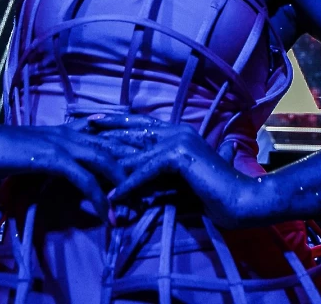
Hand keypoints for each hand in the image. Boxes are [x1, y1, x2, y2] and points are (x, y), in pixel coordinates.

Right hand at [0, 120, 137, 223]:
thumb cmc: (2, 149)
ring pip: (106, 162)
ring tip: (137, 206)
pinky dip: (99, 197)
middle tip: (154, 187)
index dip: (130, 151)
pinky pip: (85, 178)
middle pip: (116, 148)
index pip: (109, 138)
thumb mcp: (37, 154)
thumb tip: (71, 175)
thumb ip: (56, 160)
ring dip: (123, 185)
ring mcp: (64, 143)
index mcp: (70, 131)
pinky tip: (108, 213)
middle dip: (136, 168)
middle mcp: (72, 133)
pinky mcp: (53, 156)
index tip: (147, 166)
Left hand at [86, 114, 252, 228]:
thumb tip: (144, 183)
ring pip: (134, 151)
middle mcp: (176, 131)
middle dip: (104, 132)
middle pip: (132, 131)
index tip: (91, 121)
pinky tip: (111, 196)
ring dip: (108, 160)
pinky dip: (127, 186)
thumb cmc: (216, 193)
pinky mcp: (179, 157)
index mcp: (178, 132)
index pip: (140, 125)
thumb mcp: (182, 180)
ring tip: (83, 163)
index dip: (116, 122)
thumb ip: (163, 175)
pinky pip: (146, 172)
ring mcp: (178, 141)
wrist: (243, 199)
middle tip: (77, 130)